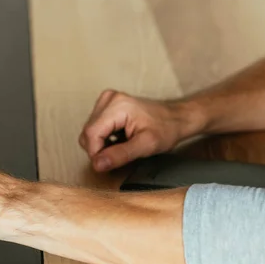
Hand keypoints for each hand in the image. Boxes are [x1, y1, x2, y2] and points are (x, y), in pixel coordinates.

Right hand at [79, 90, 200, 171]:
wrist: (176, 118)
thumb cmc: (166, 129)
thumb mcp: (146, 146)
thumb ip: (120, 155)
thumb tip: (97, 164)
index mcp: (118, 105)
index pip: (91, 134)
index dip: (96, 153)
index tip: (108, 164)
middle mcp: (109, 99)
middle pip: (88, 132)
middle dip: (99, 149)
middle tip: (119, 154)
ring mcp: (106, 100)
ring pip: (89, 131)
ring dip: (101, 144)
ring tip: (122, 144)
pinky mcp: (106, 104)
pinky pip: (94, 127)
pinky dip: (103, 138)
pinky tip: (119, 138)